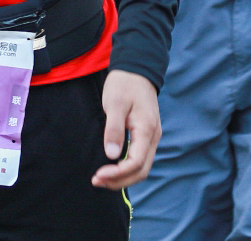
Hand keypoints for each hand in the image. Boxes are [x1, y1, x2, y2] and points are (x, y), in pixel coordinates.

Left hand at [93, 69, 160, 188]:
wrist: (136, 69)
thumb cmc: (124, 84)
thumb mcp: (115, 104)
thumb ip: (114, 129)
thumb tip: (111, 155)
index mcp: (147, 130)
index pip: (136, 162)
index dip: (118, 173)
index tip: (98, 174)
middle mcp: (154, 137)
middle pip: (141, 170)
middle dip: (120, 180)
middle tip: (96, 181)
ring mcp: (152, 137)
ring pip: (142, 167)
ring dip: (123, 177)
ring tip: (102, 179)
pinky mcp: (146, 135)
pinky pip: (140, 159)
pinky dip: (126, 168)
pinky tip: (112, 168)